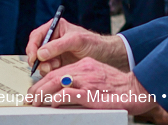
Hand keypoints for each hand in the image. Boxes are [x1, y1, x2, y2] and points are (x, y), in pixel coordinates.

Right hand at [26, 17, 128, 75]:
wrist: (104, 56)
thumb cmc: (93, 43)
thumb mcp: (76, 41)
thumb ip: (58, 46)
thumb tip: (40, 53)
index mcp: (56, 28)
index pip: (37, 36)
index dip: (32, 46)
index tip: (33, 57)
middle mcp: (53, 40)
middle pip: (35, 50)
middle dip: (38, 59)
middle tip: (44, 66)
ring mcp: (54, 53)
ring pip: (40, 62)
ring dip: (44, 66)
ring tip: (56, 66)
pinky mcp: (57, 64)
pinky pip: (46, 69)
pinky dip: (49, 72)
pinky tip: (59, 70)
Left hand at [27, 60, 155, 115]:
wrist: (136, 90)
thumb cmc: (119, 87)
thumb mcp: (99, 76)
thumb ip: (83, 79)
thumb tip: (66, 90)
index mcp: (86, 65)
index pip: (59, 71)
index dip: (44, 81)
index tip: (36, 90)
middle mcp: (84, 70)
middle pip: (54, 76)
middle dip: (38, 88)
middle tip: (30, 97)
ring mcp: (87, 82)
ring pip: (57, 83)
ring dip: (43, 93)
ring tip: (35, 101)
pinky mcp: (90, 94)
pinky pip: (69, 94)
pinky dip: (58, 98)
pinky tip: (53, 103)